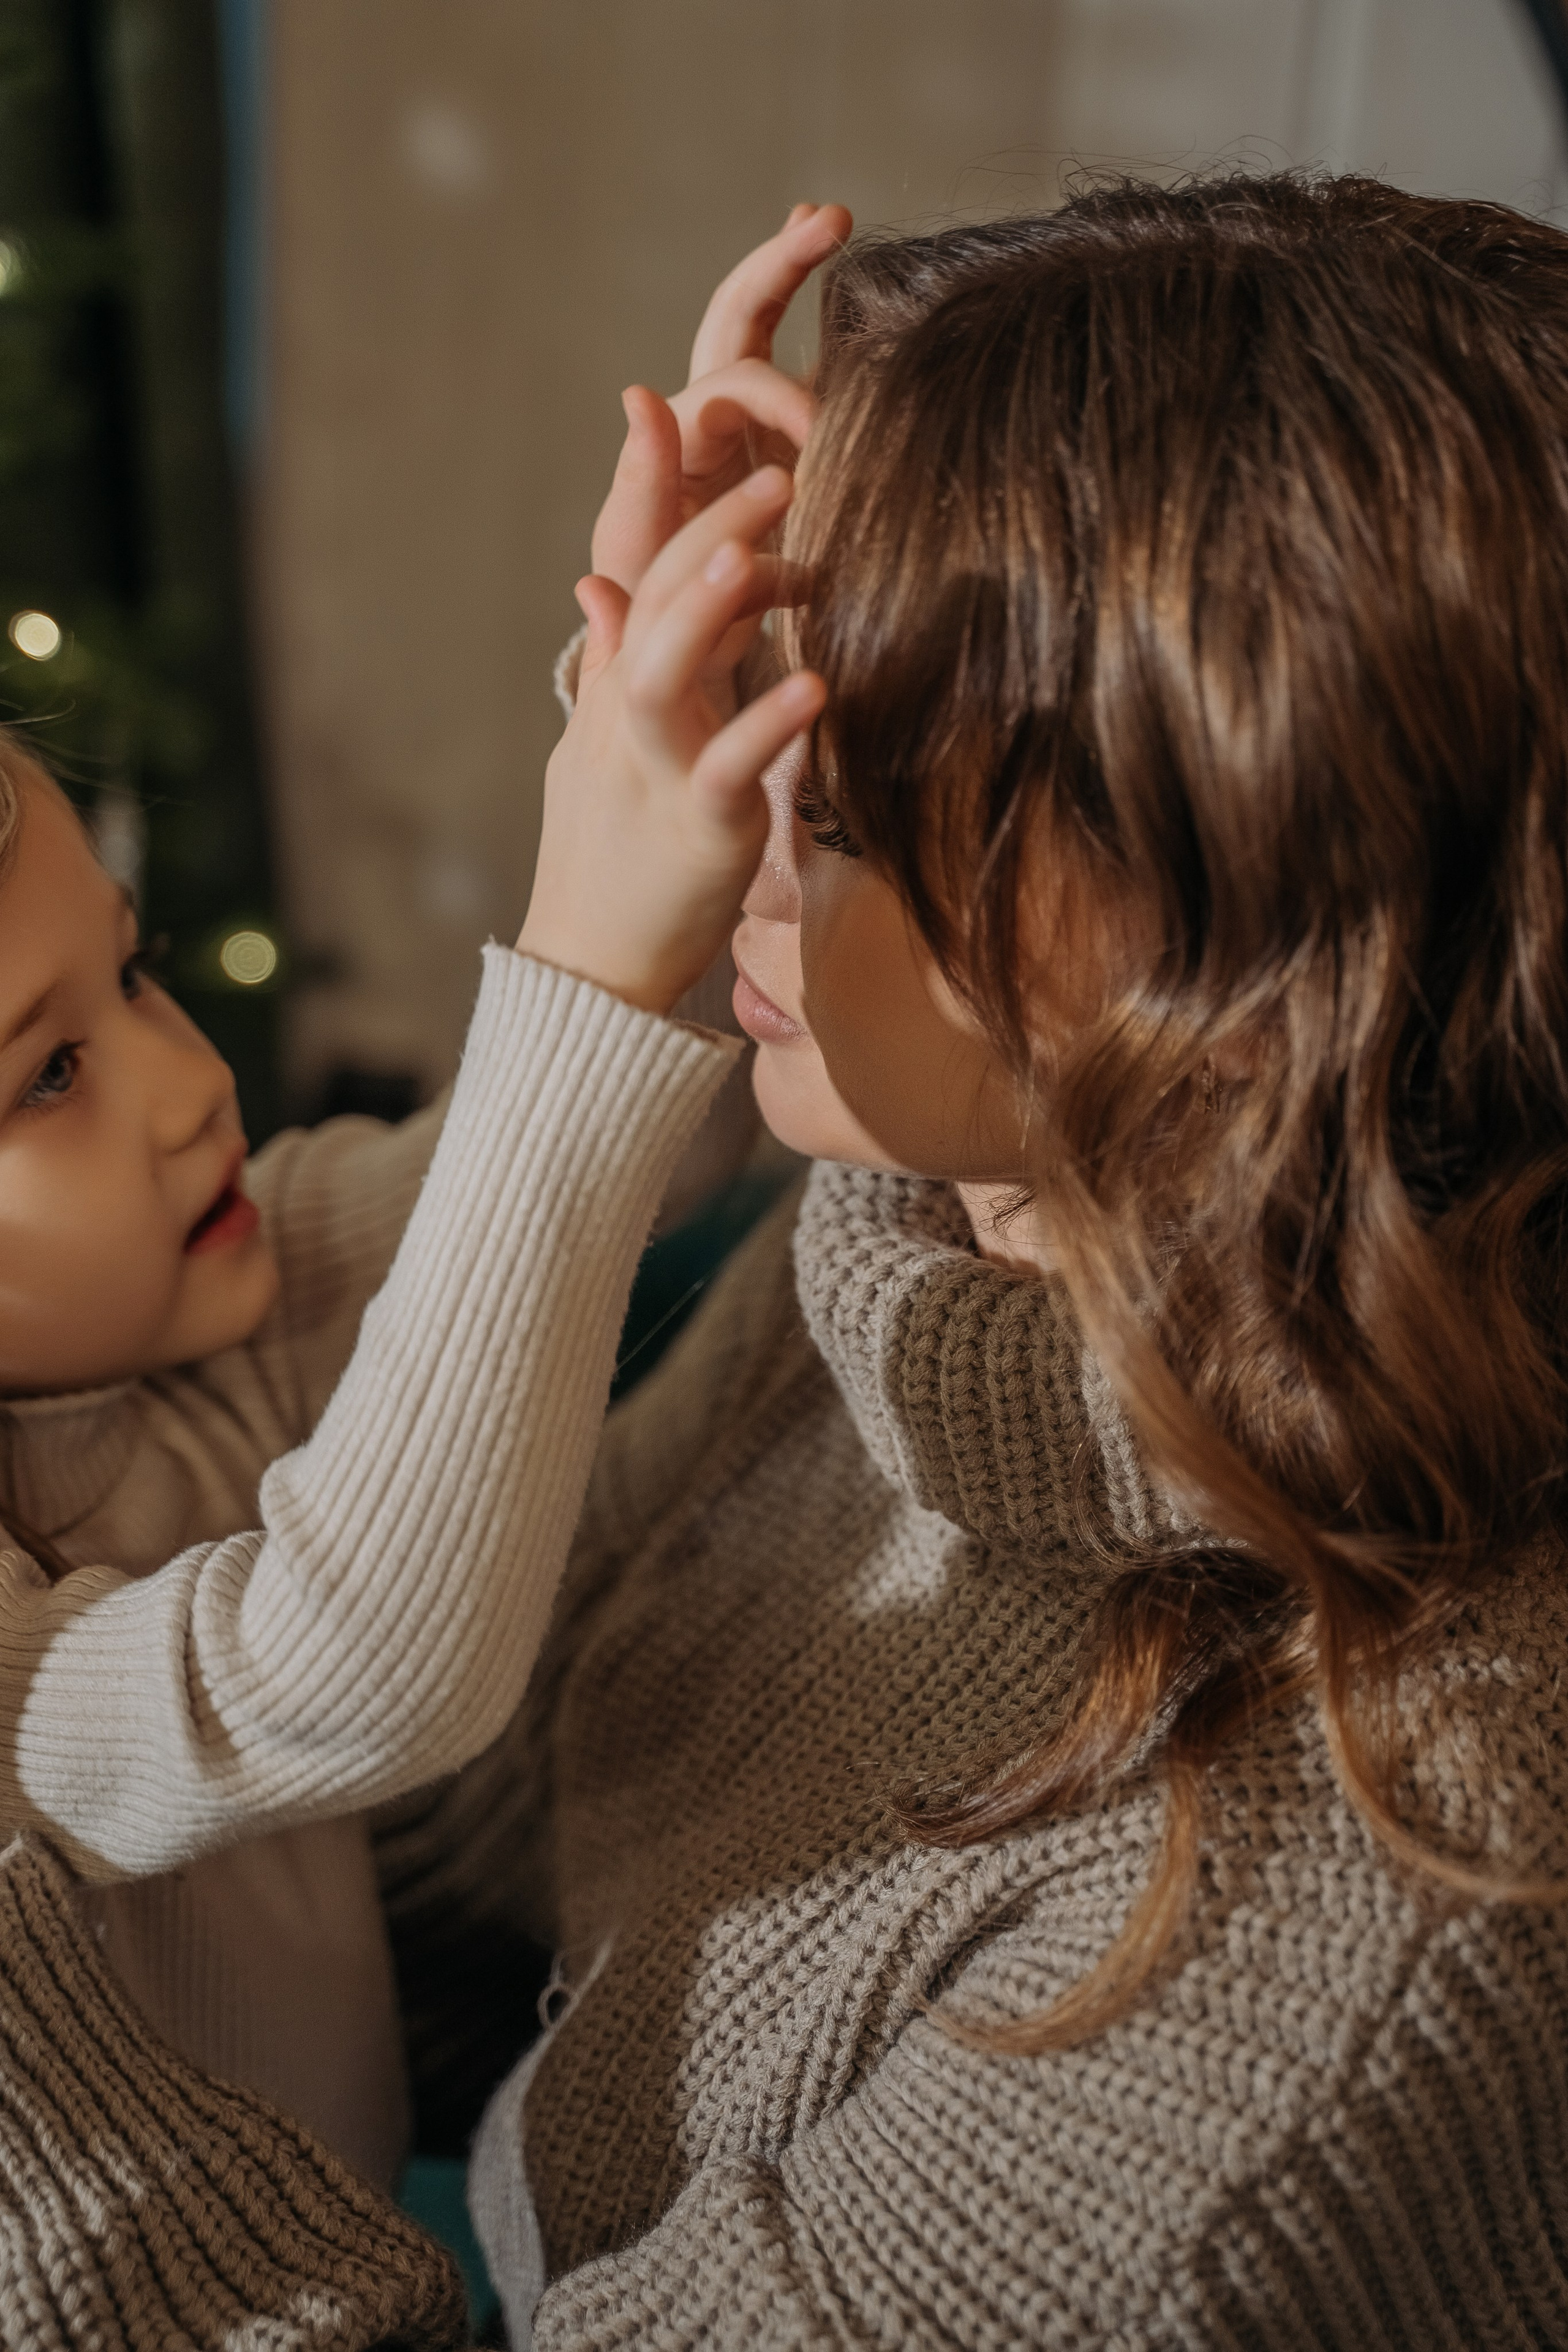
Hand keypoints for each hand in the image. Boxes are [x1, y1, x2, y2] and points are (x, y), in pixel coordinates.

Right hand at [518, 466, 825, 1015]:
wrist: (589, 968)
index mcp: (619, 687)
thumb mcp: (604, 747)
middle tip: (773, 463)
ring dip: (708, 606)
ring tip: (758, 548)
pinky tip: (817, 687)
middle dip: (703, 526)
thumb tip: (594, 584)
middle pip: (652, 600)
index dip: (639, 486)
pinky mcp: (697, 832)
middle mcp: (630, 715)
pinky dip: (768, 728)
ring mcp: (657, 771)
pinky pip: (731, 772)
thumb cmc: (613, 856)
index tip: (655, 401)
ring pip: (667, 672)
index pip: (627, 567)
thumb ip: (615, 663)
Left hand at [590, 202, 851, 601]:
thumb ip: (639, 484)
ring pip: (780, 337)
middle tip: (831, 217)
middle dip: (782, 260)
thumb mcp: (638, 556)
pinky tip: (882, 324)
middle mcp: (713, 419)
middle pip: (742, 315)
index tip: (827, 444)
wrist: (685, 662)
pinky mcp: (792, 461)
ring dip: (802, 276)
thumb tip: (637, 391)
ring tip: (832, 227)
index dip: (786, 394)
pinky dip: (845, 354)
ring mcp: (754, 433)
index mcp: (680, 437)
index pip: (735, 380)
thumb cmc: (655, 615)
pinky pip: (820, 391)